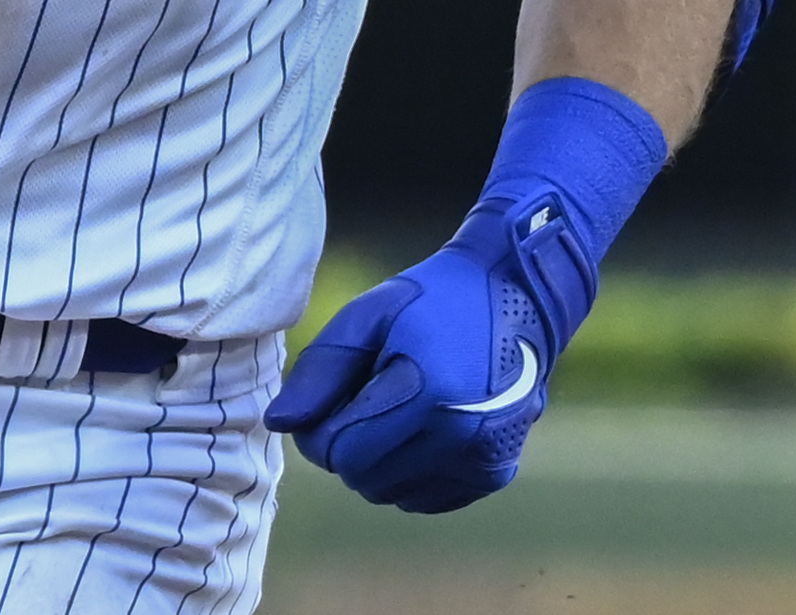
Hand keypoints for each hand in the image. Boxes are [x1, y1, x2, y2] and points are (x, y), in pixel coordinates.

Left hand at [263, 192, 597, 514]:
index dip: (318, 429)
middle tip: (364, 397)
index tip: (333, 395)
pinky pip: (423, 498)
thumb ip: (320, 371)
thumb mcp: (367, 316)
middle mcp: (460, 435)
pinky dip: (408, 472)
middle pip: (361, 478)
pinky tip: (421, 428)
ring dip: (377, 461)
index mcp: (426, 392)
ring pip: (390, 493)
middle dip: (346, 444)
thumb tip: (279, 424)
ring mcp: (483, 459)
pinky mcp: (494, 473)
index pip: (338, 452)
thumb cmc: (432, 301)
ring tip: (396, 408)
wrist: (516, 297)